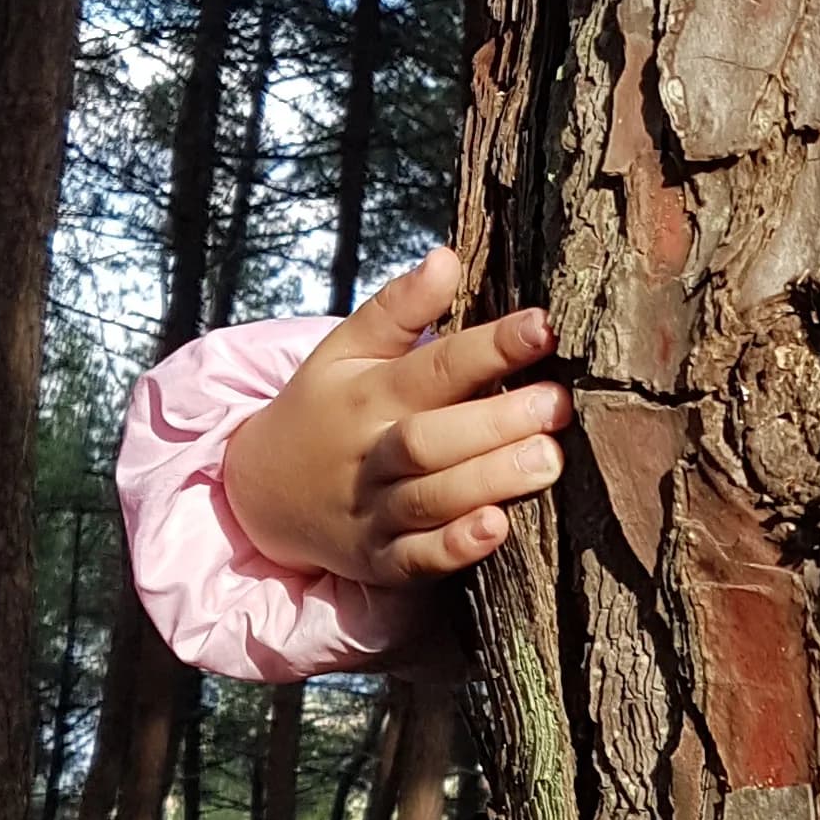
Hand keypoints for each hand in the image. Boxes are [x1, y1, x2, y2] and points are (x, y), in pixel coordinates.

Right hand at [222, 246, 572, 588]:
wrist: (261, 493)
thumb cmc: (326, 411)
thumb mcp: (345, 353)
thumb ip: (397, 308)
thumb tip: (447, 257)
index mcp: (368, 394)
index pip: (434, 367)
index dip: (488, 347)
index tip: (543, 326)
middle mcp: (370, 454)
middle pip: (431, 438)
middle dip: (496, 421)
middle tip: (558, 404)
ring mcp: (374, 512)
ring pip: (430, 498)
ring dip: (489, 480)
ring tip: (548, 460)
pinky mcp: (381, 561)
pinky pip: (418, 559)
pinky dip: (454, 548)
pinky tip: (496, 528)